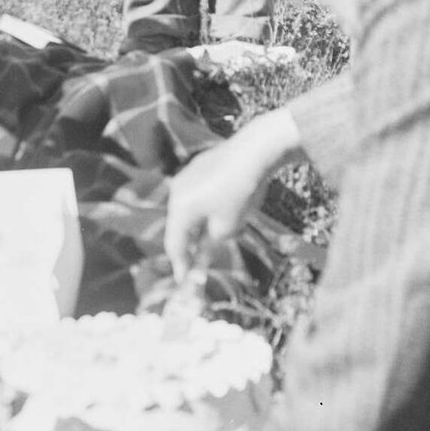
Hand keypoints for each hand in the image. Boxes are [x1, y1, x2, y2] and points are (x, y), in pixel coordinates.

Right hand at [165, 107, 302, 275]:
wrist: (255, 151)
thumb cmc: (241, 192)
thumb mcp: (228, 227)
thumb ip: (210, 244)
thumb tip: (203, 255)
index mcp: (180, 209)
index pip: (175, 244)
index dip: (180, 264)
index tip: (184, 279)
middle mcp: (177, 192)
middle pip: (178, 226)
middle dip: (188, 244)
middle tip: (197, 261)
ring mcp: (186, 176)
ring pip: (186, 208)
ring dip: (196, 226)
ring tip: (210, 238)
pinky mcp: (198, 166)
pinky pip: (195, 194)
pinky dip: (202, 208)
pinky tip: (219, 211)